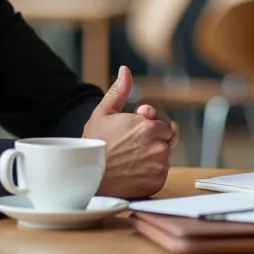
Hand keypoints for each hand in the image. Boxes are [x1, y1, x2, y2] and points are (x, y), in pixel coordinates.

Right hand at [83, 66, 174, 197]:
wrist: (87, 177)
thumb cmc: (94, 145)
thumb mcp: (103, 113)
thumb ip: (119, 91)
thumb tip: (125, 70)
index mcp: (149, 126)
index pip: (165, 125)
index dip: (152, 126)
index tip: (137, 131)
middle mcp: (159, 146)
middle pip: (167, 141)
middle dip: (154, 140)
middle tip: (133, 146)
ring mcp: (159, 166)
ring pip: (164, 158)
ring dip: (153, 157)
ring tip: (131, 159)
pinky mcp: (157, 182)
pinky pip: (160, 174)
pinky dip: (151, 173)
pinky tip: (133, 171)